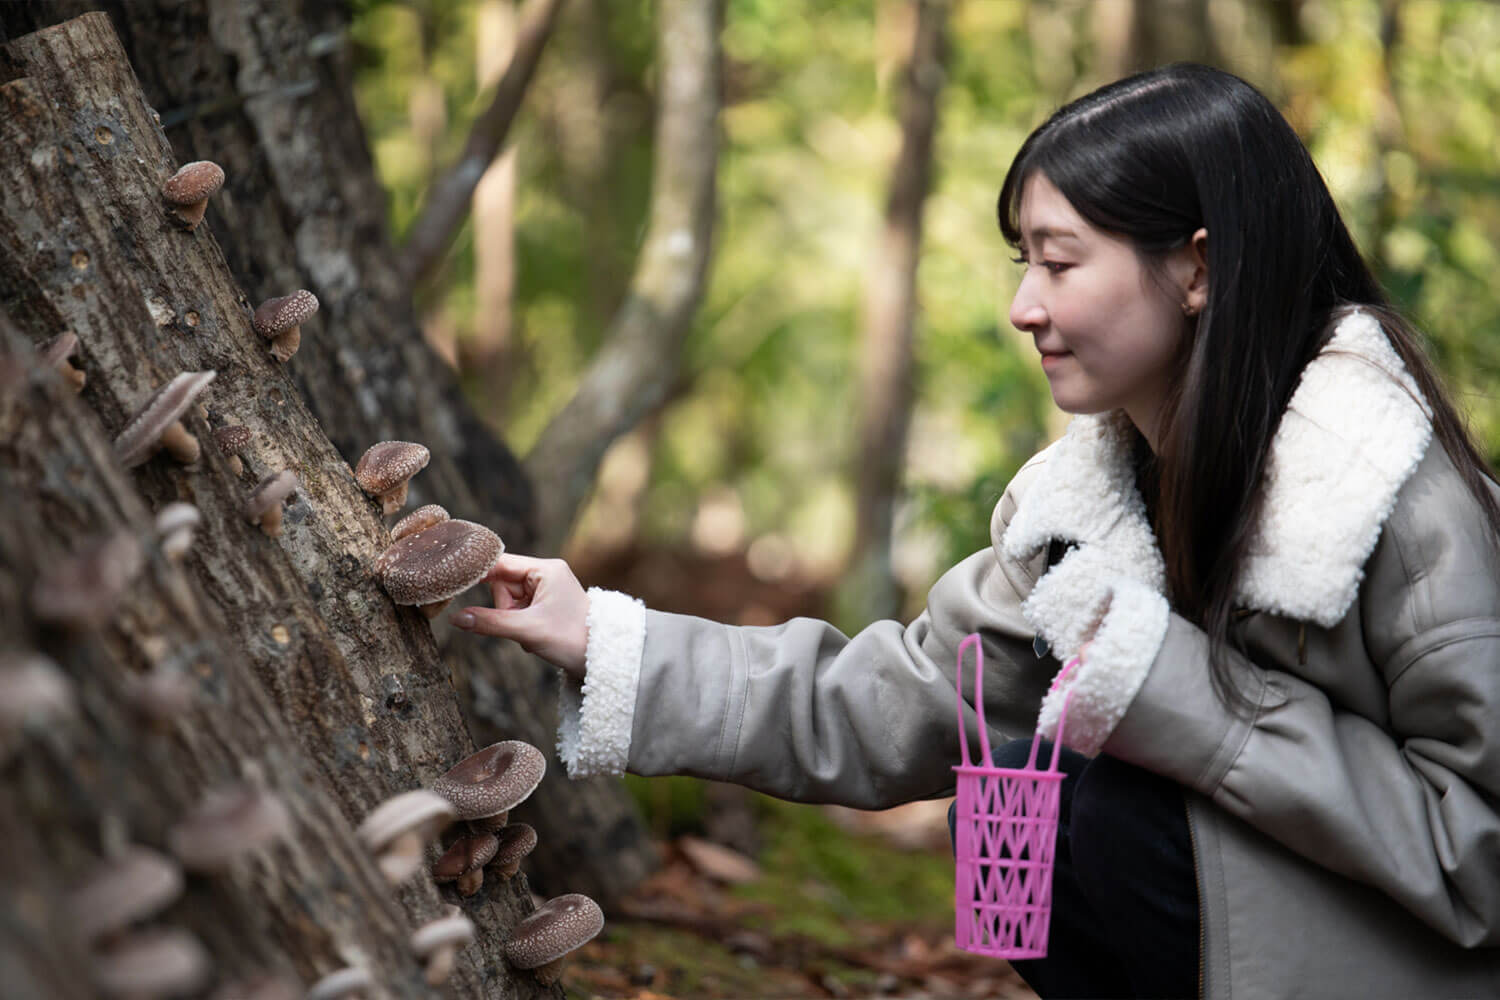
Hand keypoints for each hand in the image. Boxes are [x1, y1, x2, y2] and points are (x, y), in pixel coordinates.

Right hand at [450, 553, 589, 681]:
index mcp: (546, 569)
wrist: (601, 658)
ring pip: (508, 601)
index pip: (500, 562)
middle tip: (520, 626)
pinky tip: (535, 637)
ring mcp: (546, 589)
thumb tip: (456, 618)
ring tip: (532, 634)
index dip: (478, 572)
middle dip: (505, 609)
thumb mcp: (527, 630)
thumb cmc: (571, 639)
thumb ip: (490, 623)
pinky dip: (520, 626)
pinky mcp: (546, 604)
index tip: (454, 579)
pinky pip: (518, 611)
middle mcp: (546, 573)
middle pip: (502, 584)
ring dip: (512, 621)